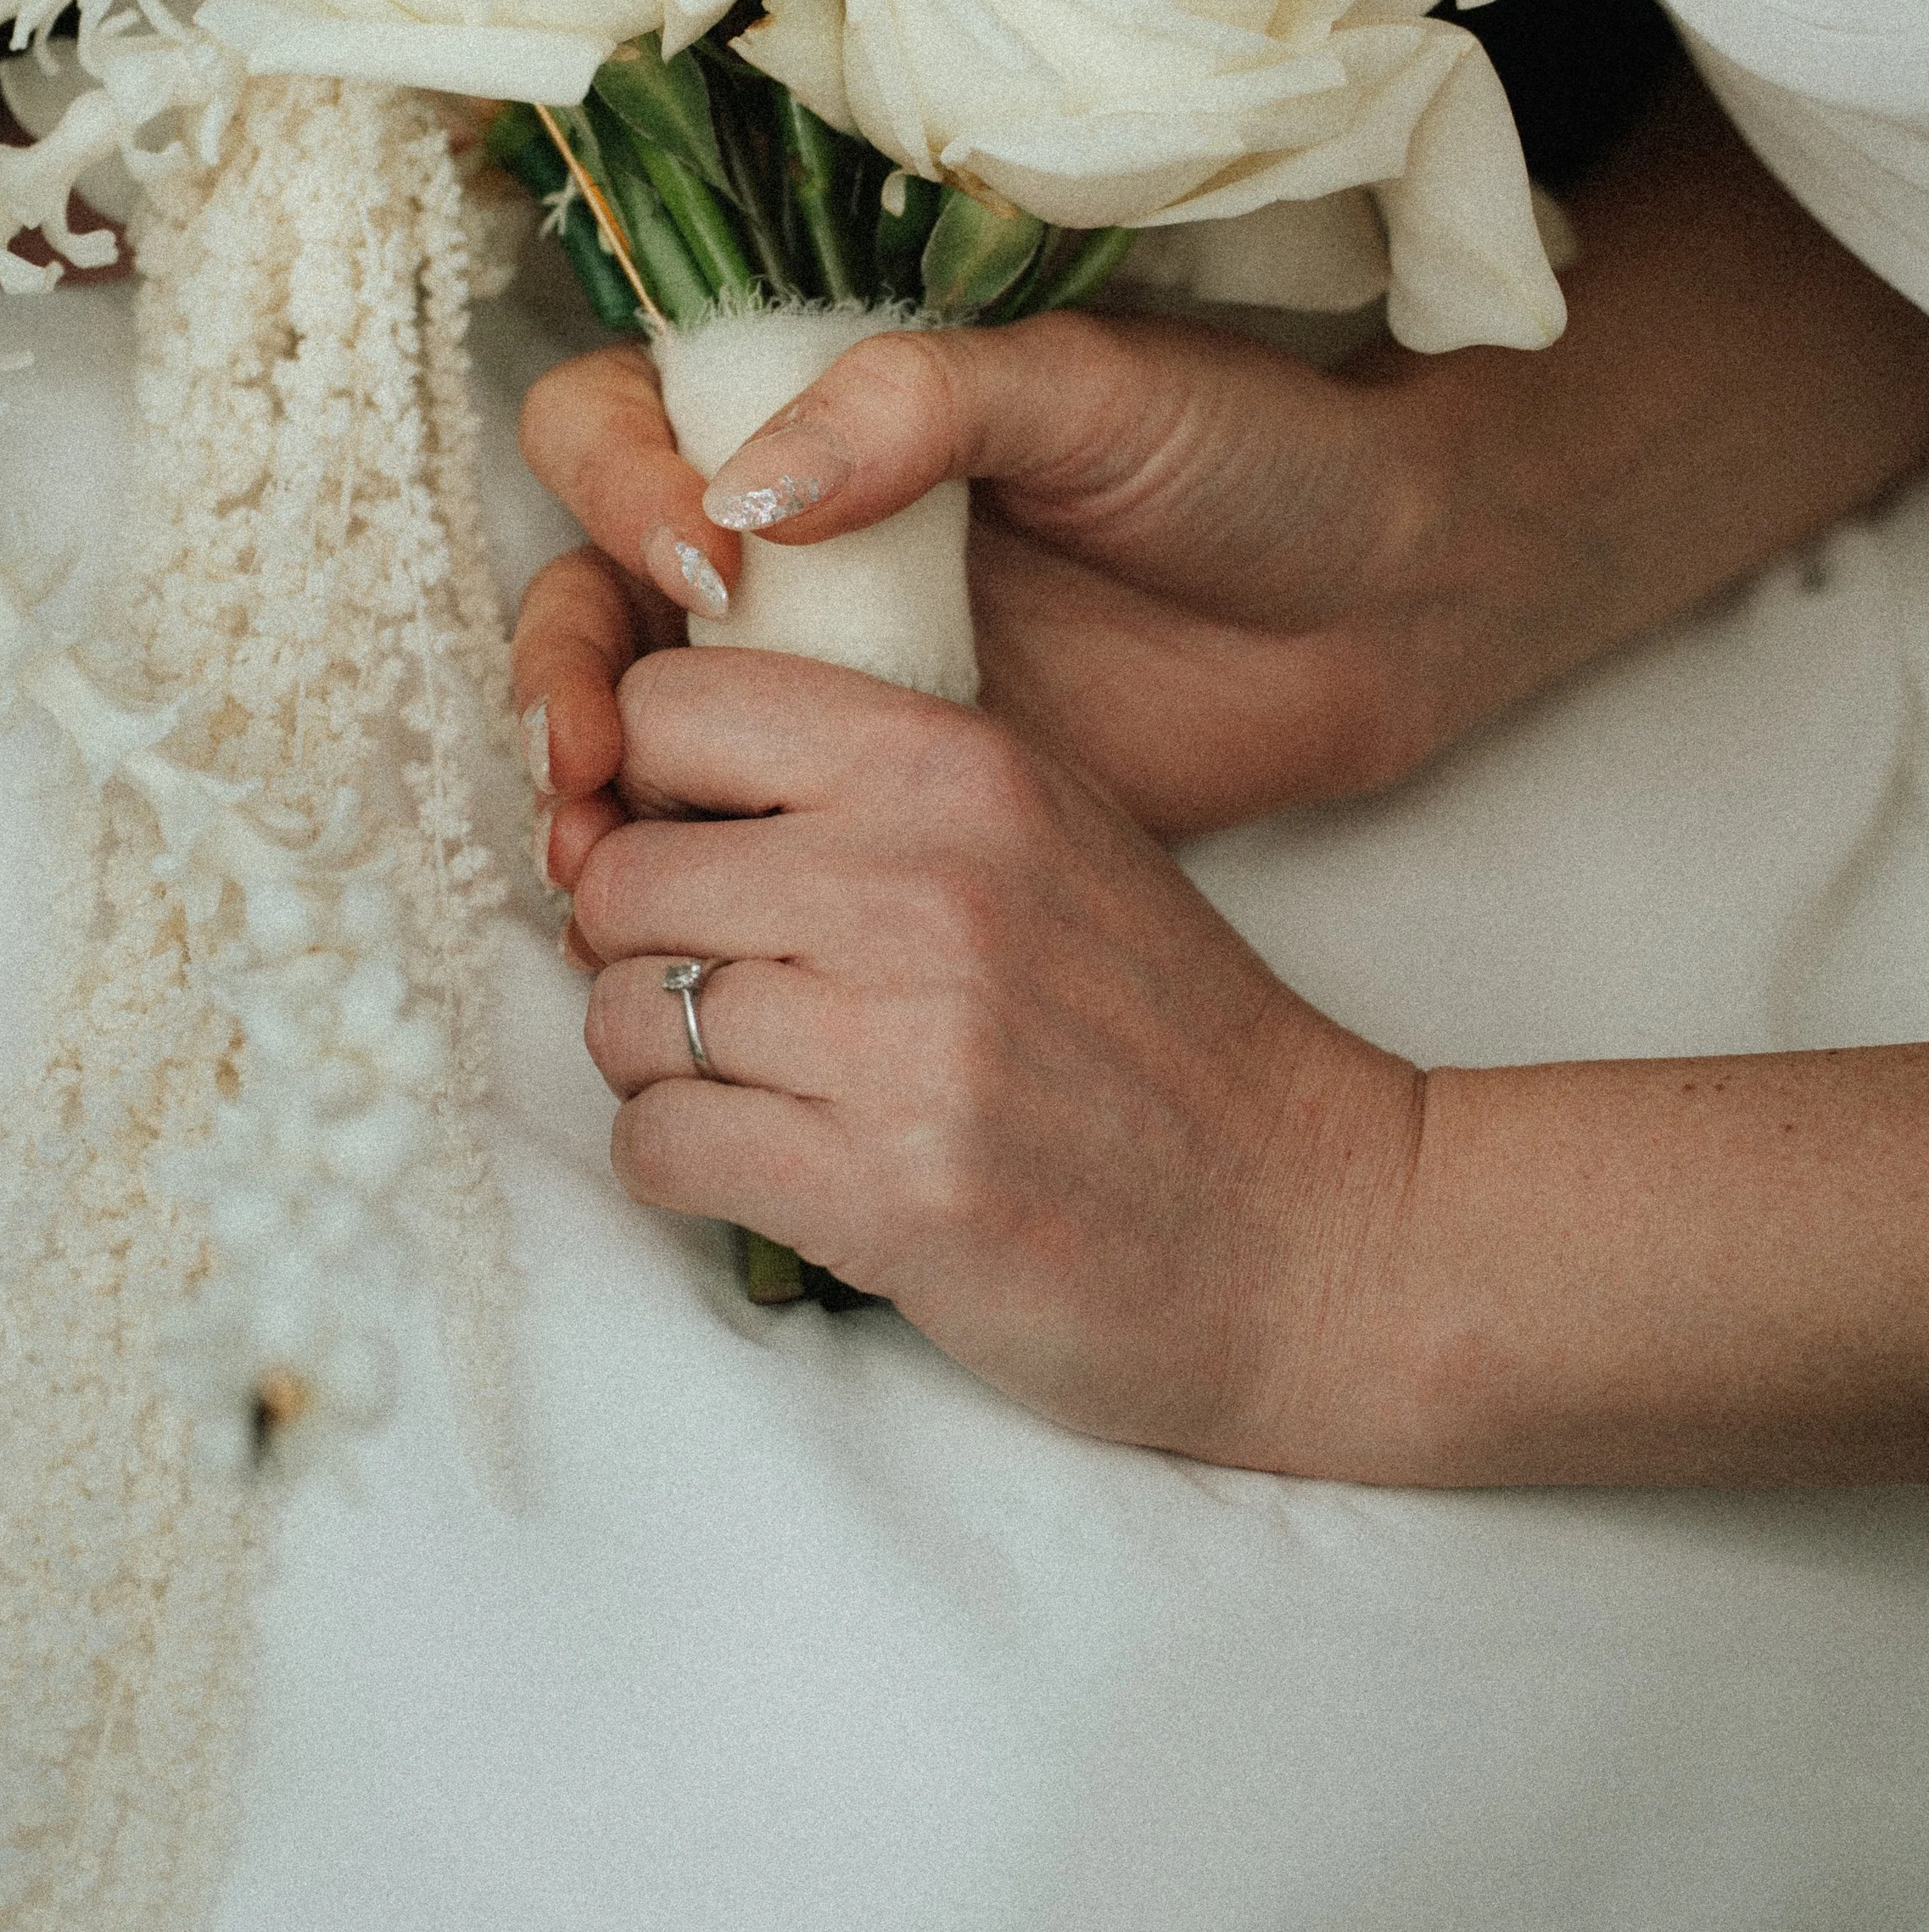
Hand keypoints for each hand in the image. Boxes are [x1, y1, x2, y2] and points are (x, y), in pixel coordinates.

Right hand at [517, 71, 1928, 875]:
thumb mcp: (1090, 392)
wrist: (1384, 607)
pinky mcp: (882, 791)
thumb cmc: (1248, 456)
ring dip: (593, 790)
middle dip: (562, 673)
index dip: (618, 491)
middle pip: (591, 589)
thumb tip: (741, 494)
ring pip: (642, 723)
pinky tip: (689, 918)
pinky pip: (747, 826)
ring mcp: (831, 673)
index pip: (626, 427)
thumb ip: (918, 407)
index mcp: (816, 413)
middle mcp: (793, 540)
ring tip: (596, 868)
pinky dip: (692, 870)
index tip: (705, 567)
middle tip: (587, 766)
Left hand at [572, 644, 1421, 1468]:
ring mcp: (904, 1041)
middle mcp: (920, 883)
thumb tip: (647, 786)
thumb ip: (867, 785)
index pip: (667, 706)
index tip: (687, 847)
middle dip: (634, 944)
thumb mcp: (1041, 831)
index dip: (645, 786)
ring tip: (748, 1081)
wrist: (1314, 1224)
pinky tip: (761, 1161)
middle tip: (707, 988)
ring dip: (655, 1063)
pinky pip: (657, 1147)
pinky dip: (679, 1162)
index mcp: (956, 766)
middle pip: (619, 876)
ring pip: (619, 1017)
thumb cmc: (1161, 1031)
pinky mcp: (888, 1193)